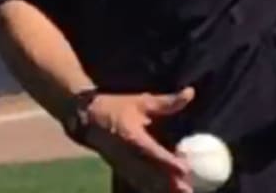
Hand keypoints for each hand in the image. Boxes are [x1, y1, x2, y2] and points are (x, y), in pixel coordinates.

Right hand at [83, 86, 197, 192]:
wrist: (86, 119)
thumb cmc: (115, 107)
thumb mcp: (141, 101)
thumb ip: (167, 102)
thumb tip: (190, 92)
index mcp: (132, 137)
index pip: (153, 152)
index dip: (169, 162)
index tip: (185, 169)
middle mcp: (127, 154)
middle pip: (151, 171)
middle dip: (169, 182)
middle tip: (187, 189)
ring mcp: (122, 164)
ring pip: (145, 180)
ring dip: (161, 188)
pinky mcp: (120, 169)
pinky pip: (137, 181)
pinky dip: (149, 188)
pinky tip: (162, 191)